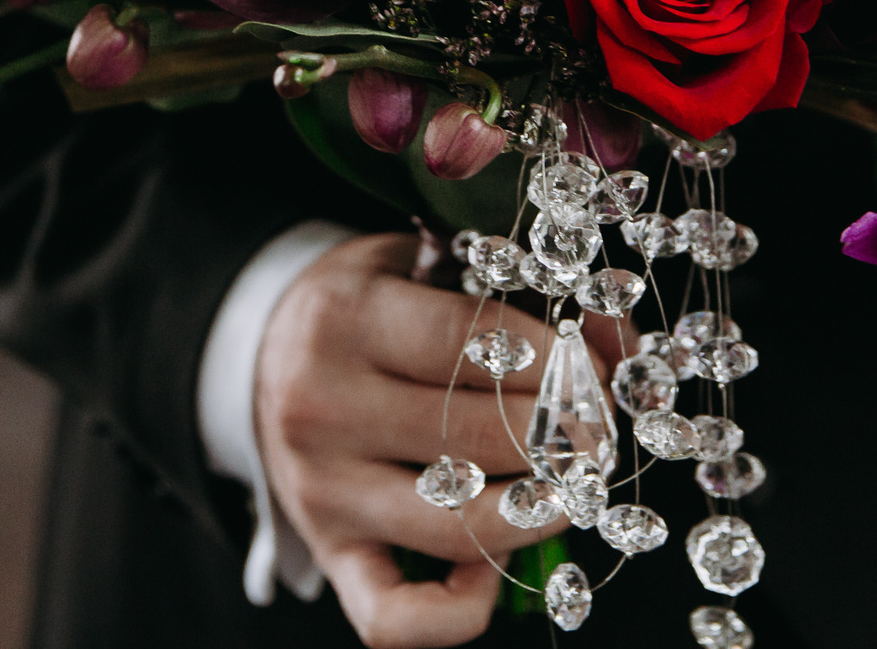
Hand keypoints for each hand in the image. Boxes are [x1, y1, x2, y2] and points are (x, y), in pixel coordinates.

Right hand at [256, 233, 620, 647]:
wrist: (261, 351)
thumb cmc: (365, 305)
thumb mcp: (426, 263)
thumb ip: (520, 289)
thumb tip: (614, 340)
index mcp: (347, 318)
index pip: (473, 342)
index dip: (552, 360)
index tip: (589, 366)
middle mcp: (323, 408)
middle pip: (478, 436)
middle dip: (563, 434)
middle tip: (597, 426)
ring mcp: (323, 490)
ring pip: (456, 527)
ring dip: (540, 512)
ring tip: (573, 485)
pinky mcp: (328, 551)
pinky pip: (393, 618)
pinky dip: (456, 613)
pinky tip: (493, 571)